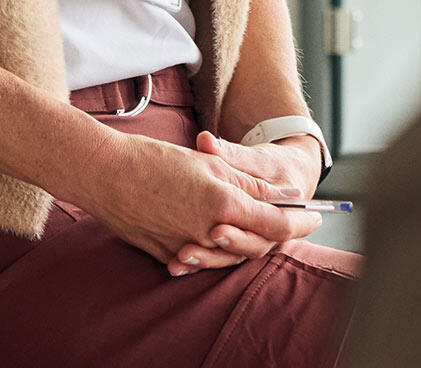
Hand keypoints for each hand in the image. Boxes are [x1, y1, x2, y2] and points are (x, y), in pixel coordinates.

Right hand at [66, 130, 316, 276]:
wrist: (104, 175)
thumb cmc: (154, 161)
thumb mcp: (209, 163)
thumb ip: (248, 182)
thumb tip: (281, 195)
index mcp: (223, 204)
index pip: (276, 223)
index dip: (301, 222)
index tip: (316, 217)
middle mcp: (208, 233)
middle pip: (256, 244)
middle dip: (278, 234)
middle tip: (295, 221)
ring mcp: (187, 248)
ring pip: (230, 256)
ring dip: (246, 244)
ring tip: (257, 230)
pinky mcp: (167, 256)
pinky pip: (201, 259)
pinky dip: (214, 250)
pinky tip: (217, 239)